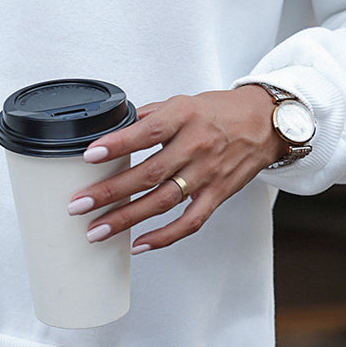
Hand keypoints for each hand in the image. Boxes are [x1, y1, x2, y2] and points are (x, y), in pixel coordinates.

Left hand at [67, 86, 285, 252]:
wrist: (265, 124)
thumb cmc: (219, 111)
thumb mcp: (182, 102)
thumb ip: (149, 116)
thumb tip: (113, 130)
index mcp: (184, 116)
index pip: (147, 131)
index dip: (118, 145)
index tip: (90, 155)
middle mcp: (196, 146)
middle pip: (149, 174)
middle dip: (110, 192)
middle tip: (80, 204)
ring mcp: (207, 174)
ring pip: (162, 202)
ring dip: (126, 219)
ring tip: (97, 230)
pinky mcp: (217, 195)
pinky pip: (190, 222)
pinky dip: (164, 237)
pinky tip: (138, 244)